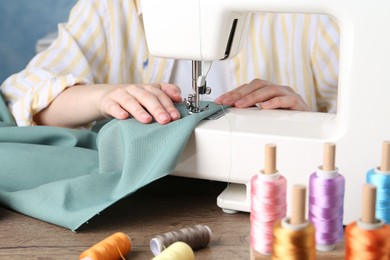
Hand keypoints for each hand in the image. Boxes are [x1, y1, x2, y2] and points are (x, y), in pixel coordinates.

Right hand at [34, 83, 182, 127]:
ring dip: (139, 111)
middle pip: (148, 97)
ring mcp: (121, 95)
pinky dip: (118, 111)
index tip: (176, 116)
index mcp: (147, 88)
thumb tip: (179, 96)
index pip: (160, 94)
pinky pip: (113, 106)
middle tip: (166, 120)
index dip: (169, 104)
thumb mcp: (150, 95)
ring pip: (131, 101)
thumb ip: (166, 93)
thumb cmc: (134, 99)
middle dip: (158, 109)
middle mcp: (135, 89)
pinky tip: (124, 117)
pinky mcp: (108, 102)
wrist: (107, 97)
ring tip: (147, 120)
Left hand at [215, 79, 308, 110]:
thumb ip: (251, 109)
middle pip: (256, 85)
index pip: (248, 87)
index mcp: (267, 90)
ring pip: (269, 90)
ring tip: (241, 105)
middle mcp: (276, 89)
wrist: (310, 123)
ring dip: (252, 97)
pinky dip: (274, 102)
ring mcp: (287, 93)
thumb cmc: (285, 117)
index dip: (233, 92)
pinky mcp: (297, 101)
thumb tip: (231, 110)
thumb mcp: (264, 113)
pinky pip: (286, 99)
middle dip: (239, 93)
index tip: (220, 100)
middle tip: (227, 102)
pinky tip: (264, 107)